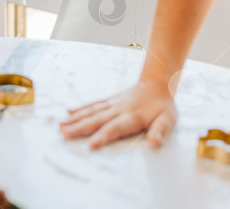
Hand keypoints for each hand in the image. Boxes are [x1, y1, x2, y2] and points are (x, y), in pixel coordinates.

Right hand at [59, 80, 176, 148]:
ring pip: (90, 112)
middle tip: (64, 134)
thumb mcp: (169, 119)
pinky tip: (67, 113)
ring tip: (60, 126)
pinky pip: (92, 105)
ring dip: (75, 119)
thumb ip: (161, 131)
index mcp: (132, 116)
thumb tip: (155, 142)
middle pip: (96, 120)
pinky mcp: (108, 101)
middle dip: (79, 128)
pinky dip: (79, 109)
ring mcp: (111, 104)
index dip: (102, 136)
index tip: (90, 144)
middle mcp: (118, 109)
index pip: (115, 128)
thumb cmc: (163, 106)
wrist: (156, 84)